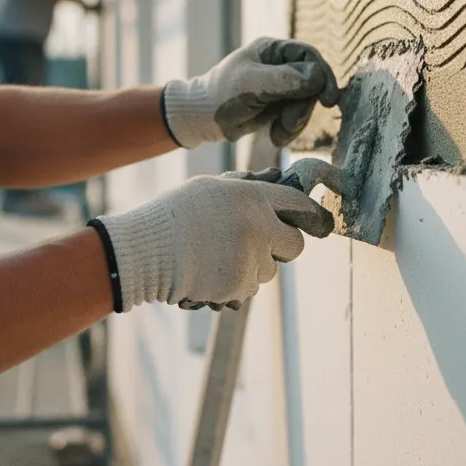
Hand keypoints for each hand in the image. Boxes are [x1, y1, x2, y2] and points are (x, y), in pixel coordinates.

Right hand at [91, 168, 334, 312]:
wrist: (146, 251)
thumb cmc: (175, 214)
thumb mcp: (210, 188)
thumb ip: (246, 185)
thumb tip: (274, 177)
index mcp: (252, 197)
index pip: (298, 204)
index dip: (311, 214)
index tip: (319, 223)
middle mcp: (259, 227)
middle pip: (295, 245)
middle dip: (282, 246)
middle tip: (260, 243)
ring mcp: (251, 260)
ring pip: (269, 270)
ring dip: (253, 266)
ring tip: (218, 256)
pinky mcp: (240, 287)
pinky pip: (249, 288)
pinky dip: (235, 284)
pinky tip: (209, 272)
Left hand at [162, 38, 339, 148]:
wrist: (202, 119)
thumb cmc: (222, 96)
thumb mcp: (252, 85)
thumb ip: (284, 79)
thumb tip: (318, 77)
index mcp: (272, 50)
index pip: (309, 57)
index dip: (323, 77)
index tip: (330, 100)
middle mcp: (279, 65)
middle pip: (311, 83)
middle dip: (304, 106)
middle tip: (290, 122)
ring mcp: (280, 87)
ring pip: (306, 103)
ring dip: (296, 121)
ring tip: (279, 134)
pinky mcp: (277, 106)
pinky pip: (296, 116)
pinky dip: (289, 129)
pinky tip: (274, 137)